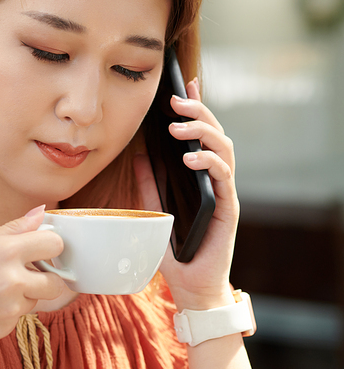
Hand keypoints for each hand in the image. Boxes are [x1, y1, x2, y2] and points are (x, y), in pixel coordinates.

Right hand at [0, 208, 65, 353]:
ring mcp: (9, 309)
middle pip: (57, 282)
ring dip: (24, 296)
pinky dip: (6, 313)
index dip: (50, 246)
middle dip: (46, 278)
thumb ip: (14, 229)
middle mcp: (12, 281)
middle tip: (25, 273)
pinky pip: (18, 318)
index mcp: (6, 251)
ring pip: (36, 301)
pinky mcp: (3, 330)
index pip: (55, 244)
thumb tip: (42, 213)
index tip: (42, 249)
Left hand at [134, 78, 238, 310]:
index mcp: (201, 177)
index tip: (185, 82)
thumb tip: (139, 155)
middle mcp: (217, 180)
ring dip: (202, 133)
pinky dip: (209, 162)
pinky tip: (190, 159)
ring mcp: (225, 192)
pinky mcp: (229, 208)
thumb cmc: (177, 251)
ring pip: (224, 149)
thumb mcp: (155, 211)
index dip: (197, 107)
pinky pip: (224, 177)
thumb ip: (151, 184)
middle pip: (215, 134)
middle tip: (175, 101)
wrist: (191, 285)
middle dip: (198, 112)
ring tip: (178, 128)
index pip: (201, 135)